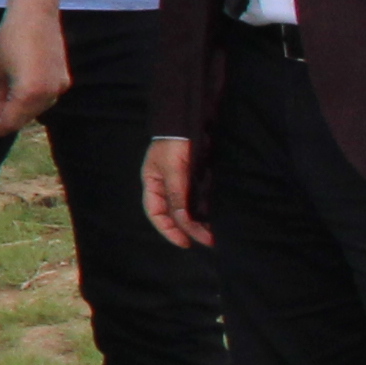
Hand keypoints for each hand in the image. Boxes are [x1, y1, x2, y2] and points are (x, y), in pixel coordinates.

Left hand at [0, 1, 66, 140]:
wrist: (36, 13)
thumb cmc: (10, 38)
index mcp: (29, 93)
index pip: (12, 120)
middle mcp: (49, 93)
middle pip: (23, 115)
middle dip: (3, 116)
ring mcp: (59, 85)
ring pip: (34, 107)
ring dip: (14, 106)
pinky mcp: (62, 77)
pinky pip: (43, 96)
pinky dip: (27, 97)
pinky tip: (11, 92)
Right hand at [144, 135, 208, 250]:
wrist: (188, 122)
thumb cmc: (174, 145)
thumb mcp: (173, 170)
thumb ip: (177, 195)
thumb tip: (182, 219)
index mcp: (152, 184)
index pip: (156, 214)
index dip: (169, 230)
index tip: (186, 242)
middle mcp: (165, 187)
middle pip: (173, 215)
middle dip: (189, 230)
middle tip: (208, 241)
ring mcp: (180, 184)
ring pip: (187, 210)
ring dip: (198, 223)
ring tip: (213, 235)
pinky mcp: (194, 180)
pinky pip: (197, 201)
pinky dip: (204, 211)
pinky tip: (213, 219)